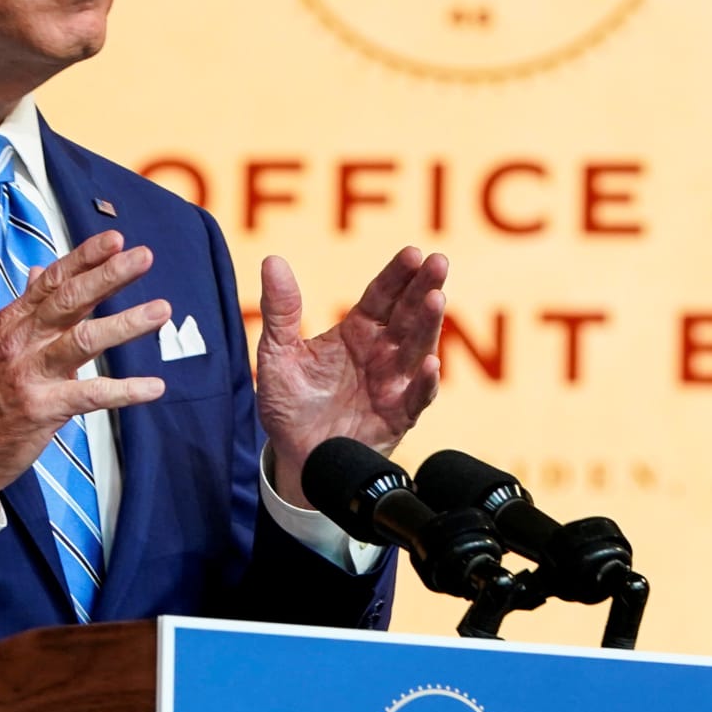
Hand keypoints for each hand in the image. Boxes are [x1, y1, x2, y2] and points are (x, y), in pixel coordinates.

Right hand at [0, 230, 168, 499]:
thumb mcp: (1, 343)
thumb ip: (29, 308)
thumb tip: (39, 271)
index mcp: (14, 321)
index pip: (53, 280)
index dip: (85, 257)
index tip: (117, 239)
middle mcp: (21, 340)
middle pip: (69, 300)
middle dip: (109, 276)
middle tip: (144, 257)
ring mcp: (30, 373)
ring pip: (83, 340)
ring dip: (126, 324)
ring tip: (161, 310)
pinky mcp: (43, 408)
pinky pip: (91, 395)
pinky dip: (126, 391)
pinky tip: (155, 387)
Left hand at [256, 247, 447, 507]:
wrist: (295, 458)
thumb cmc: (290, 404)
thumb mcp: (277, 354)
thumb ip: (280, 311)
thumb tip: (272, 260)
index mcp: (357, 331)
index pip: (382, 295)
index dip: (397, 275)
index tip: (412, 253)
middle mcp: (382, 353)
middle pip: (408, 314)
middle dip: (425, 288)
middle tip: (438, 262)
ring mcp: (393, 384)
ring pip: (417, 349)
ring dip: (429, 326)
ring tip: (436, 300)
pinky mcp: (398, 417)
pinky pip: (416, 398)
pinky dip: (423, 382)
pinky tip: (429, 364)